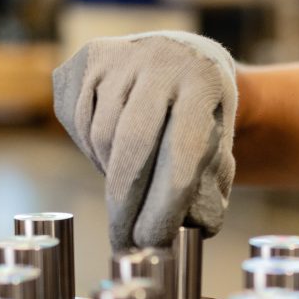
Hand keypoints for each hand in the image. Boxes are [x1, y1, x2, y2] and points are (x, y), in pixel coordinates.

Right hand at [52, 31, 238, 251]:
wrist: (184, 55)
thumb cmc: (203, 114)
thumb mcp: (220, 143)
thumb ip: (210, 185)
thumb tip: (196, 231)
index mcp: (205, 83)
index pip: (182, 152)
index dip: (164, 205)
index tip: (152, 243)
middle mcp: (162, 60)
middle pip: (133, 145)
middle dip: (125, 205)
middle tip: (123, 242)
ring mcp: (121, 55)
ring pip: (102, 136)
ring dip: (111, 172)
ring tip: (130, 182)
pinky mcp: (89, 57)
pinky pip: (77, 120)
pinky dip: (90, 147)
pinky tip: (112, 147)